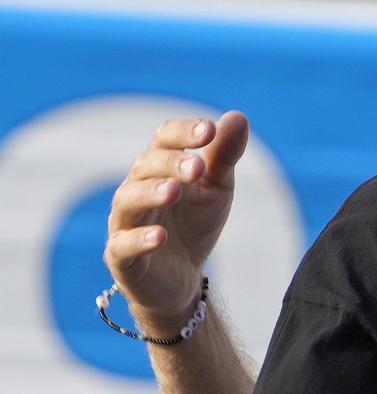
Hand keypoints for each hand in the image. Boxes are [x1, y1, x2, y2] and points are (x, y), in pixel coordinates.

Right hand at [103, 111, 248, 335]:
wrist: (182, 277)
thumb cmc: (194, 223)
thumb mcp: (217, 188)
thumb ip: (225, 155)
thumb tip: (238, 116)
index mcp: (160, 168)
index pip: (164, 139)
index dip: (185, 132)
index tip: (210, 130)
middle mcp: (136, 188)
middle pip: (146, 166)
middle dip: (172, 163)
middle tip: (199, 167)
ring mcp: (125, 222)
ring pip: (129, 200)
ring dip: (152, 193)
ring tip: (176, 191)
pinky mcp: (122, 257)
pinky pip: (123, 245)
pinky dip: (140, 239)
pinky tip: (160, 236)